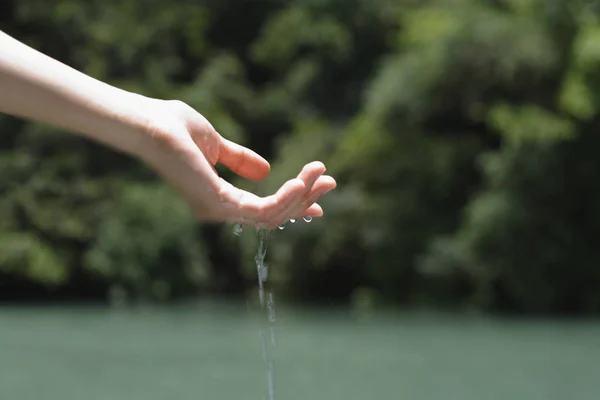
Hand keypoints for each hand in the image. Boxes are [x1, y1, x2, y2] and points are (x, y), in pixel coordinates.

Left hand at [137, 98, 336, 228]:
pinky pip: (263, 209)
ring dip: (301, 195)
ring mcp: (219, 210)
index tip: (318, 194)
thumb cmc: (174, 129)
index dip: (293, 204)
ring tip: (322, 174)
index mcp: (218, 198)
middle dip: (305, 199)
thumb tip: (265, 170)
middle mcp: (220, 210)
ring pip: (273, 215)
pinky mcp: (219, 203)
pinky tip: (303, 182)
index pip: (263, 210)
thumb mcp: (217, 144)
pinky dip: (286, 198)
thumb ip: (239, 159)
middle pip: (274, 216)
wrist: (151, 123)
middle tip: (330, 180)